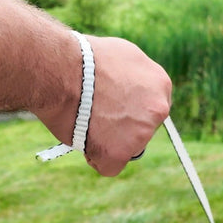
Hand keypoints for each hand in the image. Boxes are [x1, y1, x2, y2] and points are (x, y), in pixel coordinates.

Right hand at [37, 35, 171, 175]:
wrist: (62, 71)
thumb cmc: (84, 58)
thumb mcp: (123, 56)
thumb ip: (134, 76)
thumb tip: (128, 87)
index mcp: (160, 84)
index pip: (151, 105)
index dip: (130, 107)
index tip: (113, 106)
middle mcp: (158, 110)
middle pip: (143, 127)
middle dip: (123, 126)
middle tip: (96, 115)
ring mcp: (142, 134)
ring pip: (128, 147)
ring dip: (108, 141)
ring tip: (85, 122)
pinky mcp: (120, 153)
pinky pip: (110, 166)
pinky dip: (96, 159)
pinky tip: (83, 140)